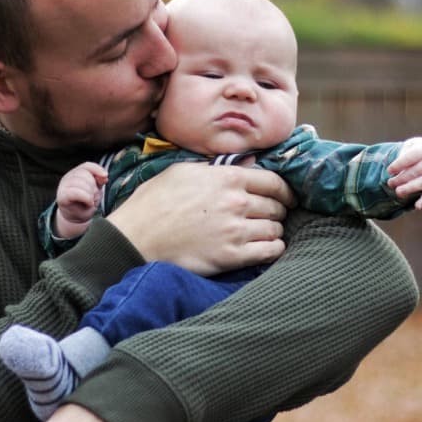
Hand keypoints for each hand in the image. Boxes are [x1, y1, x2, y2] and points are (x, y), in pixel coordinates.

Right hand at [54, 162, 107, 238]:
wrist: (76, 218)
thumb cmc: (85, 203)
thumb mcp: (95, 190)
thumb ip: (99, 181)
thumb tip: (104, 176)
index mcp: (75, 174)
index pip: (86, 166)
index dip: (96, 169)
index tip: (106, 176)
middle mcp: (68, 178)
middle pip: (84, 174)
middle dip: (94, 186)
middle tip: (94, 197)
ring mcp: (63, 186)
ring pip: (81, 183)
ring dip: (90, 194)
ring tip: (90, 201)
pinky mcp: (62, 197)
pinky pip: (75, 192)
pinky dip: (86, 198)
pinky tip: (89, 203)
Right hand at [107, 163, 294, 275]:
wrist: (135, 239)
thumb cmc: (153, 203)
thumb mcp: (183, 171)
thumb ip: (217, 168)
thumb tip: (245, 164)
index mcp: (227, 178)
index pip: (273, 181)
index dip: (284, 190)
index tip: (286, 197)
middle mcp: (237, 202)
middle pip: (277, 206)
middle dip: (278, 211)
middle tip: (272, 216)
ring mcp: (235, 231)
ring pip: (275, 229)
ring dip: (274, 231)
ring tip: (265, 233)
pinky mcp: (231, 256)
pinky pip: (269, 251)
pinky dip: (273, 249)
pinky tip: (266, 248)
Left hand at [387, 137, 421, 209]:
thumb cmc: (414, 151)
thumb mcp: (408, 148)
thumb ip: (401, 158)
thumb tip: (392, 173)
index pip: (409, 158)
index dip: (398, 165)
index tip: (389, 171)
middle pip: (414, 172)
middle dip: (400, 179)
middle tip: (390, 183)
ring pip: (421, 183)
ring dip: (408, 189)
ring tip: (398, 192)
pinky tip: (417, 206)